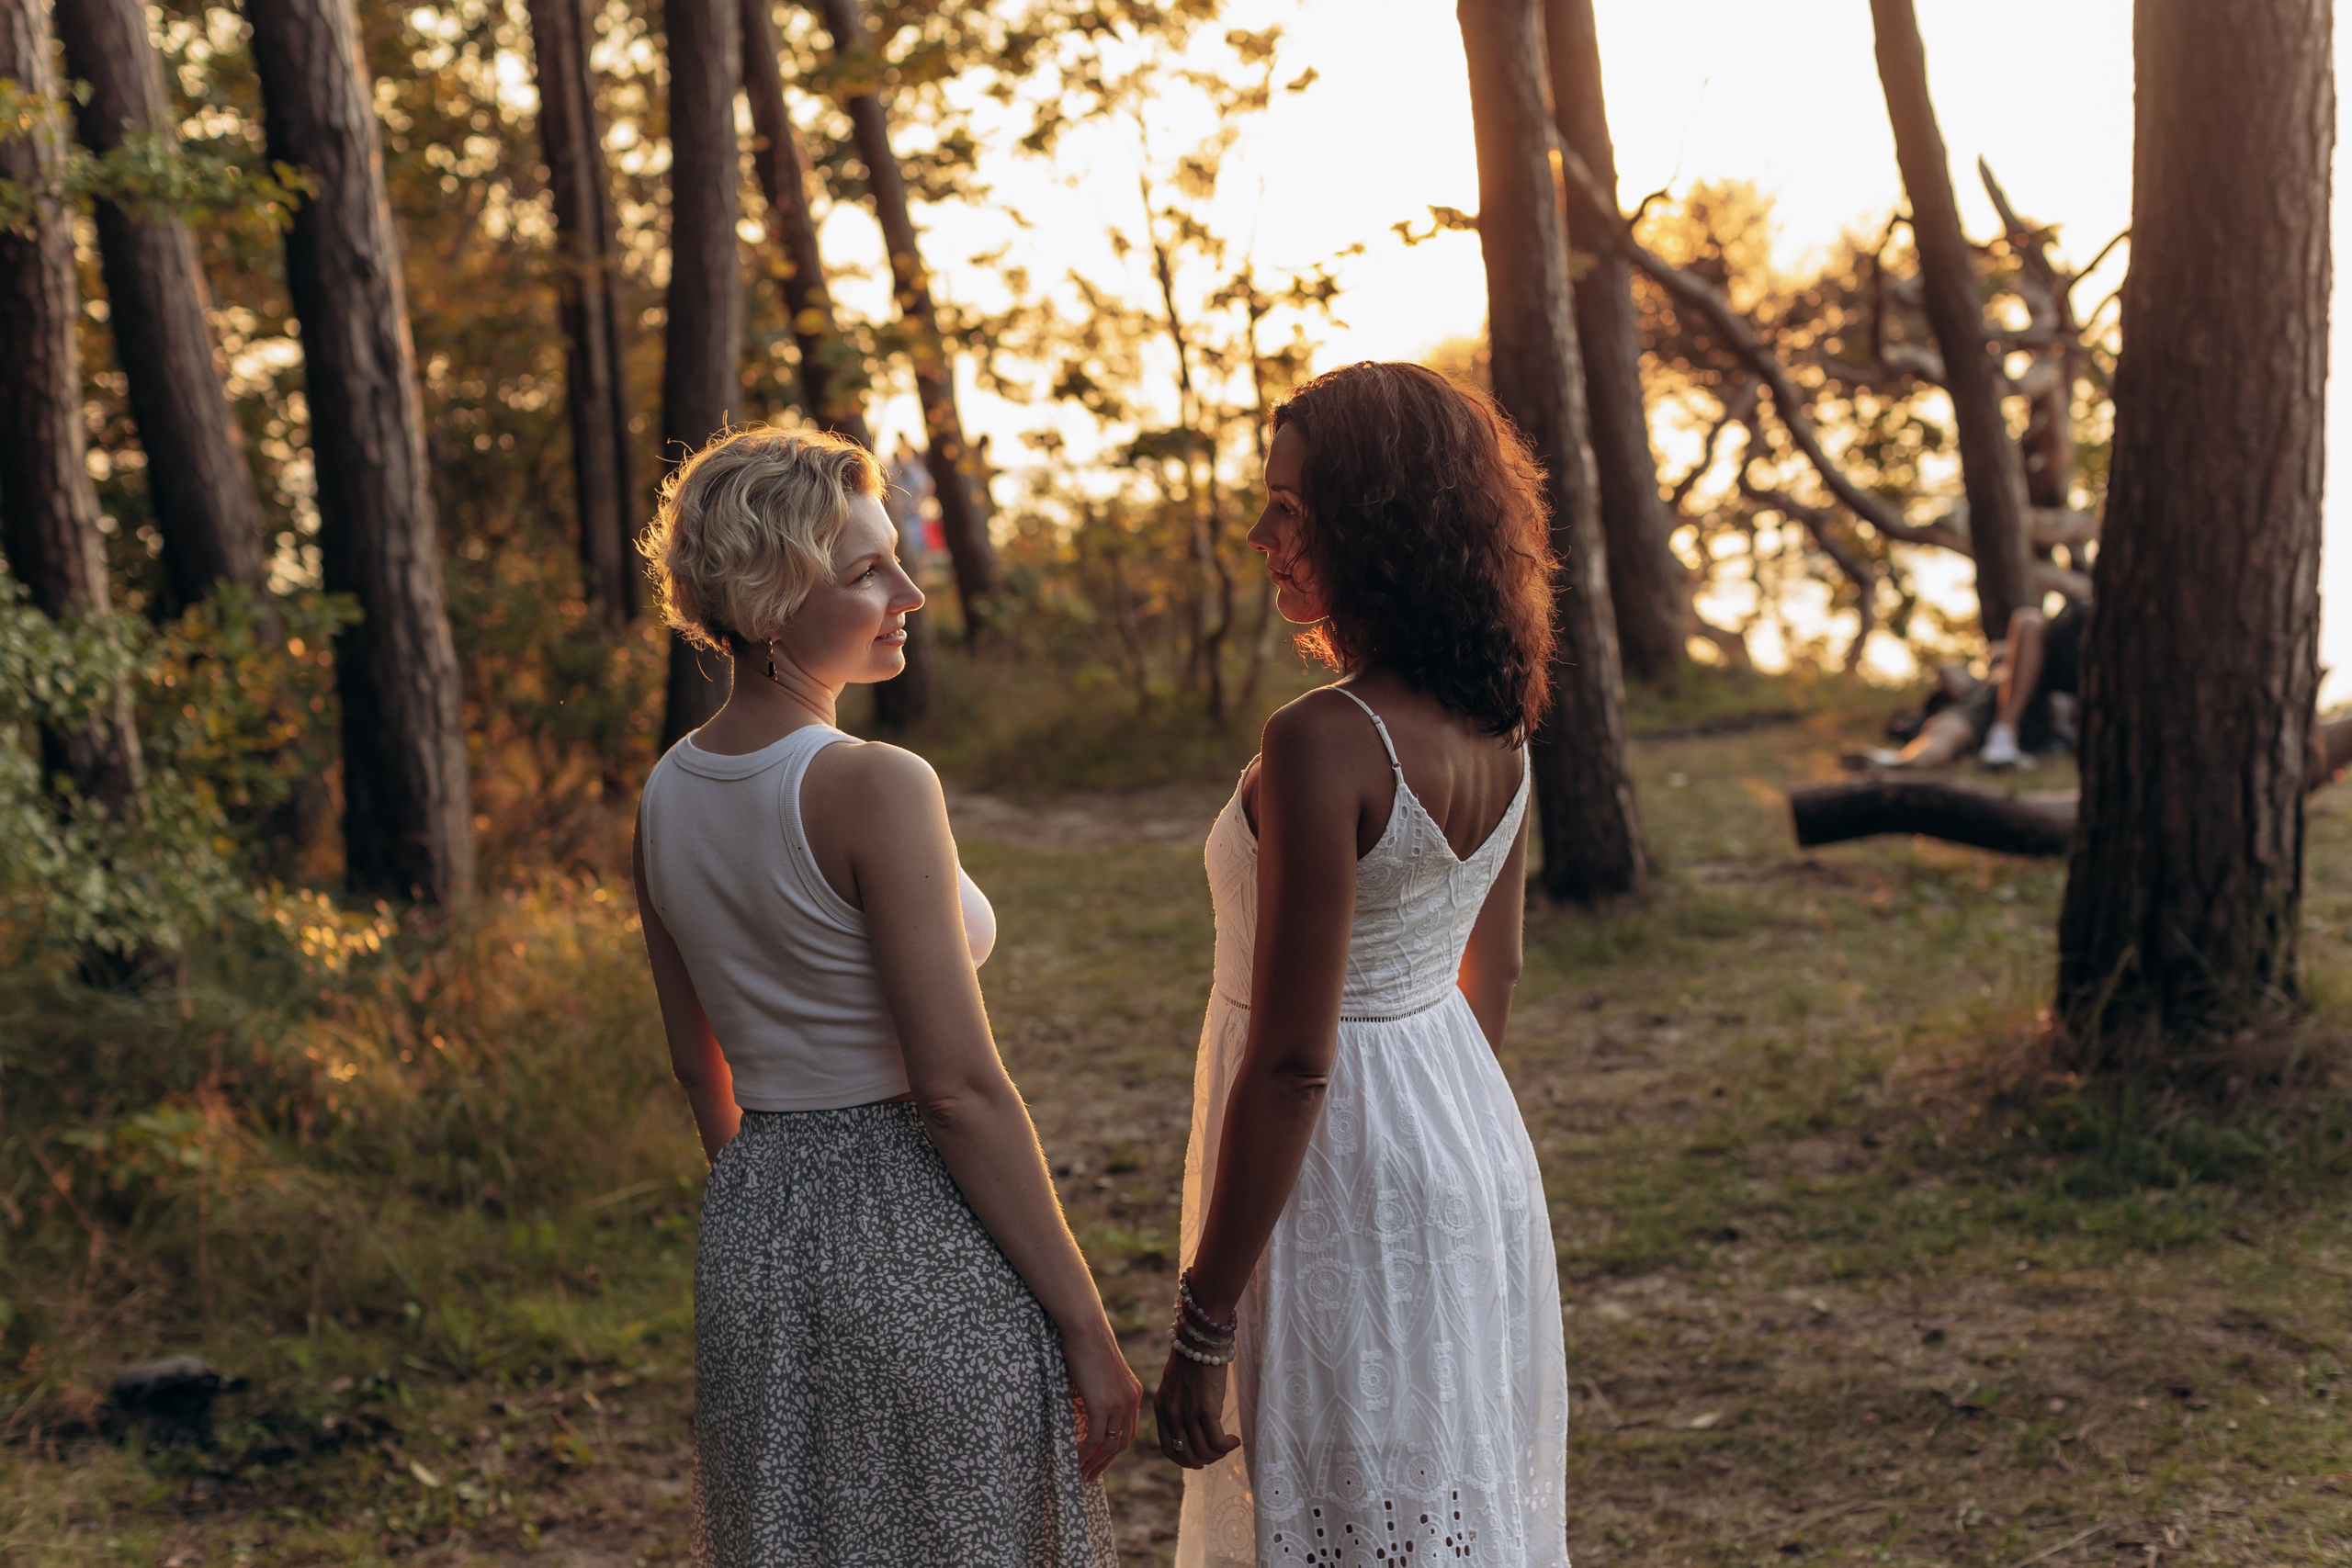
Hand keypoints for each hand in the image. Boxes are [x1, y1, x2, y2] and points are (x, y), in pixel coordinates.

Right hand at [1064, 1328, 1142, 1482]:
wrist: (1086, 1328)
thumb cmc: (1087, 1343)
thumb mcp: (1101, 1372)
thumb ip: (1101, 1391)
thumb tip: (1086, 1407)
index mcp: (1133, 1393)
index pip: (1129, 1430)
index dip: (1115, 1448)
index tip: (1101, 1460)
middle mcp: (1131, 1401)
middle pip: (1122, 1443)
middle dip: (1106, 1462)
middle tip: (1091, 1475)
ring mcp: (1118, 1404)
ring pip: (1109, 1446)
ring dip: (1094, 1463)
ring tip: (1081, 1474)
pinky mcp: (1103, 1405)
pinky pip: (1094, 1439)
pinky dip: (1083, 1452)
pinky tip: (1073, 1460)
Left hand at [1154, 1347, 1240, 1469]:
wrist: (1200, 1338)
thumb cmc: (1192, 1358)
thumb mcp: (1175, 1385)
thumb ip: (1177, 1406)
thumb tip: (1192, 1428)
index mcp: (1161, 1409)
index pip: (1168, 1448)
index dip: (1183, 1460)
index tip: (1198, 1461)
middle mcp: (1171, 1414)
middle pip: (1186, 1454)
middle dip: (1204, 1460)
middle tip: (1218, 1454)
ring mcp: (1187, 1413)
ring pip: (1204, 1450)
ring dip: (1219, 1454)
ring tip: (1229, 1445)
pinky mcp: (1206, 1409)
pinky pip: (1217, 1441)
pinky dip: (1228, 1446)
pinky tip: (1235, 1440)